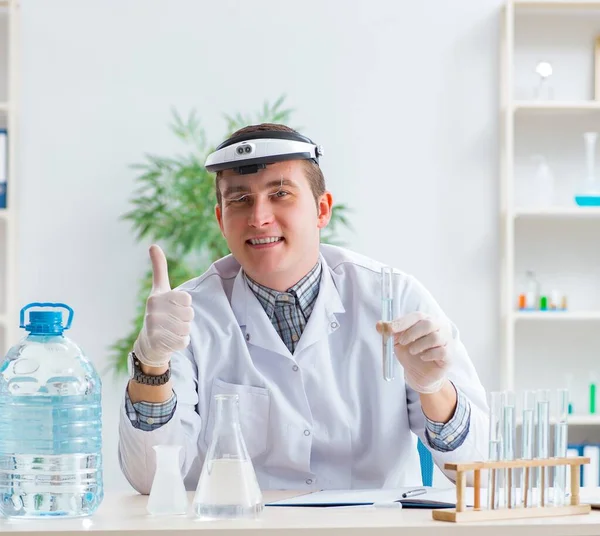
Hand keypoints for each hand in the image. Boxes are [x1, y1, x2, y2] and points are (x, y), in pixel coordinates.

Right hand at [133, 245, 194, 366]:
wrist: (148, 343)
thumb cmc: (158, 312)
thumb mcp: (159, 289)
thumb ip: (159, 268)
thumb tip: (153, 245)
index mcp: (156, 297)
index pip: (187, 299)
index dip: (185, 305)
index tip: (174, 307)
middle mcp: (153, 311)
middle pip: (189, 313)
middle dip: (185, 319)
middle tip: (172, 321)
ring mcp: (154, 328)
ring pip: (187, 328)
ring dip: (183, 331)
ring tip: (171, 331)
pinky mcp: (159, 343)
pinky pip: (184, 341)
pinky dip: (181, 342)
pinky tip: (170, 340)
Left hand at [376, 312, 451, 393]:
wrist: (419, 373)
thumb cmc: (410, 352)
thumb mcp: (397, 341)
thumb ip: (389, 332)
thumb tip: (379, 325)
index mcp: (425, 320)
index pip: (416, 316)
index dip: (401, 322)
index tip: (388, 329)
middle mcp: (438, 326)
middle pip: (428, 324)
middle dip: (411, 333)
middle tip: (402, 342)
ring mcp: (446, 339)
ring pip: (435, 338)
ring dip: (419, 345)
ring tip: (412, 351)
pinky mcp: (449, 354)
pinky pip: (441, 351)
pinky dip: (429, 355)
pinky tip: (423, 358)